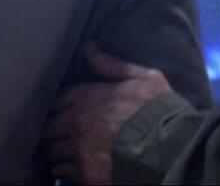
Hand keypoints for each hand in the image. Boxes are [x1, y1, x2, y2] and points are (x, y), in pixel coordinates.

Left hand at [43, 43, 173, 184]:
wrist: (169, 148)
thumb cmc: (158, 111)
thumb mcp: (143, 78)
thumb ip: (112, 64)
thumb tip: (89, 47)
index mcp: (87, 97)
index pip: (57, 101)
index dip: (59, 107)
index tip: (61, 112)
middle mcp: (75, 122)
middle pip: (49, 126)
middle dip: (53, 129)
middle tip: (58, 133)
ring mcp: (77, 149)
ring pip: (52, 149)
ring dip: (56, 149)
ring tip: (61, 151)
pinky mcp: (84, 174)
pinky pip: (61, 171)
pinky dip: (63, 169)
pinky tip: (70, 167)